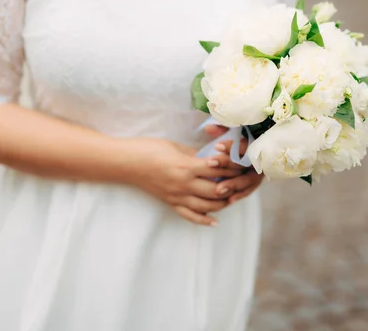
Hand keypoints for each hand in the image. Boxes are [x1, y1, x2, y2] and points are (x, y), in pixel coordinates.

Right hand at [126, 138, 242, 225]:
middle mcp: (184, 185)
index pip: (217, 169)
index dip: (231, 166)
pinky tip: (214, 221)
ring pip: (207, 206)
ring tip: (233, 197)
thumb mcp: (175, 146)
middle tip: (241, 181)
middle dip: (232, 186)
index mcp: (186, 166)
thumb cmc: (149, 149)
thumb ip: (195, 155)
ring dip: (223, 203)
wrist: (126, 163)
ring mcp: (177, 197)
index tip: (241, 162)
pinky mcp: (170, 203)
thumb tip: (212, 159)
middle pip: (216, 190)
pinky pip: (190, 216)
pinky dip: (204, 220)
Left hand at [204, 125, 264, 203]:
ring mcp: (259, 171)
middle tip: (210, 163)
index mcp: (256, 142)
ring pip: (248, 180)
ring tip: (218, 189)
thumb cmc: (241, 137)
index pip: (245, 144)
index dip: (231, 145)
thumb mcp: (233, 130)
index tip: (217, 146)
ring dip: (233, 184)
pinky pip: (249, 190)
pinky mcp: (256, 182)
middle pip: (245, 162)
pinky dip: (240, 195)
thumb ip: (222, 129)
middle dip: (227, 163)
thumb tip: (208, 127)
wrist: (256, 150)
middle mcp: (260, 157)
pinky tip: (229, 200)